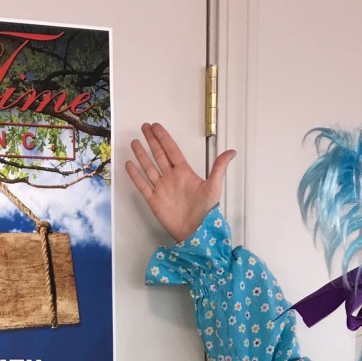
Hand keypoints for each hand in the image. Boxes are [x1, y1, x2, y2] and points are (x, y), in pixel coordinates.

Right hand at [125, 122, 236, 243]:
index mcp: (184, 172)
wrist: (194, 233)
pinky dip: (135, 175)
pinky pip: (142, 185)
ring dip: (142, 155)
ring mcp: (162, 188)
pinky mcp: (154, 200)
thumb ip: (219, 168)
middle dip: (151, 140)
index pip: (171, 150)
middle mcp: (171, 178)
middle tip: (145, 127)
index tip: (156, 126)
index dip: (163, 138)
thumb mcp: (214, 188)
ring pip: (149, 167)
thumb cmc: (205, 213)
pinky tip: (130, 165)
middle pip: (159, 155)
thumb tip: (231, 152)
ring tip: (135, 142)